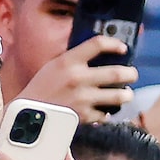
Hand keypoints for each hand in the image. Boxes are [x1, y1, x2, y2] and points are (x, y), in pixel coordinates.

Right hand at [18, 33, 135, 120]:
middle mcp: (77, 78)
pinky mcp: (83, 116)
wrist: (26, 114)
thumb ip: (74, 59)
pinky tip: (105, 110)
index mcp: (68, 61)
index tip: (123, 49)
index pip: (98, 44)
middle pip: (116, 73)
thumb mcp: (53, 66)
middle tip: (132, 74)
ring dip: (126, 95)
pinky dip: (107, 113)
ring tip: (126, 94)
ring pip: (117, 96)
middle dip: (130, 74)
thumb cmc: (40, 89)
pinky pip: (104, 114)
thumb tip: (97, 54)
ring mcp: (82, 98)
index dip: (115, 44)